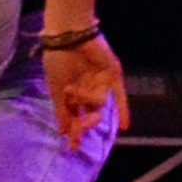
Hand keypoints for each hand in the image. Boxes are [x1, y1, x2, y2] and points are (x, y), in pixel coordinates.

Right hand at [42, 28, 122, 149]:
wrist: (68, 35)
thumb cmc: (57, 59)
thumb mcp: (56, 88)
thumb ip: (62, 111)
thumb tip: (63, 132)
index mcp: (71, 92)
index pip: (74, 115)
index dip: (74, 130)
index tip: (74, 146)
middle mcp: (86, 88)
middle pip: (88, 113)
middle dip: (83, 124)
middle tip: (78, 130)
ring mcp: (100, 82)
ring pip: (98, 102)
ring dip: (85, 100)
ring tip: (73, 88)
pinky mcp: (112, 75)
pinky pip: (120, 95)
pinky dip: (123, 109)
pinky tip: (125, 127)